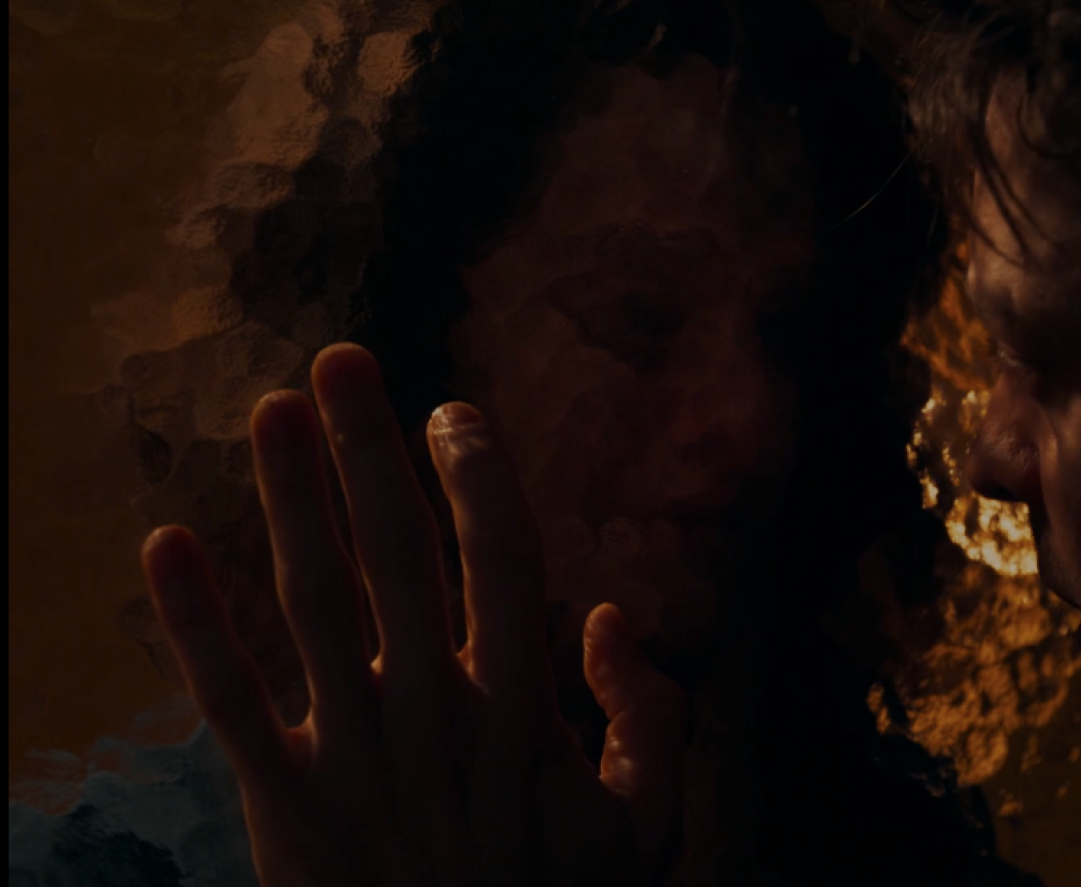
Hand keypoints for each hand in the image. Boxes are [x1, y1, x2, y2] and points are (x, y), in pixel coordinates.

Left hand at [140, 343, 688, 886]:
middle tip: (339, 360)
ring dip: (288, 500)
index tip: (451, 411)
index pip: (502, 558)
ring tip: (268, 411)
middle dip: (368, 449)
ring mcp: (354, 760)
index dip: (478, 473)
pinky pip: (230, 704)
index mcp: (522, 713)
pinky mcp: (286, 808)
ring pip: (313, 605)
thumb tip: (611, 616)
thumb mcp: (648, 829)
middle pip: (398, 554)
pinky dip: (192, 625)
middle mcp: (434, 717)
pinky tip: (162, 544)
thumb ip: (654, 719)